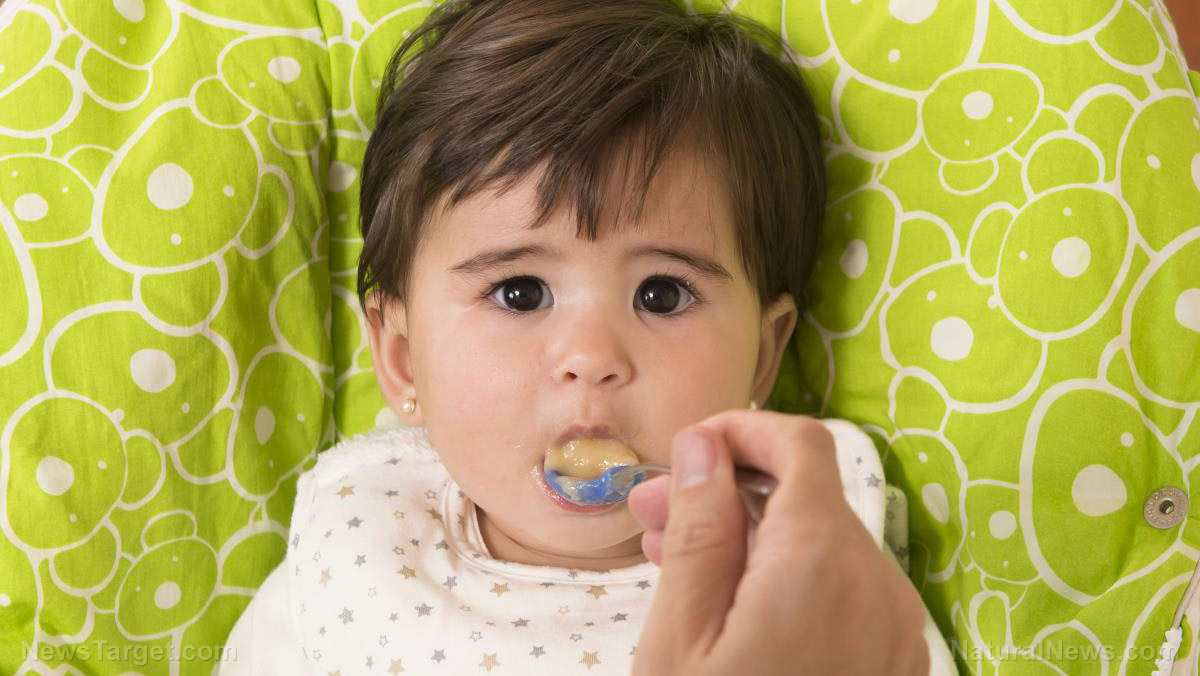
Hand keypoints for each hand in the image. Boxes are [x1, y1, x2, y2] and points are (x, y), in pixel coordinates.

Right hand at [628, 410, 930, 675]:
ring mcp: (898, 629)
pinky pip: (845, 596)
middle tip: (653, 516)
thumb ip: (698, 533)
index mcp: (822, 563)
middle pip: (807, 498)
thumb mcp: (680, 638)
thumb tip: (705, 447)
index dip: (741, 431)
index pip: (801, 443)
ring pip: (824, 548)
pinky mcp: (897, 661)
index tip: (687, 451)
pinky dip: (792, 585)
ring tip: (681, 569)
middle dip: (731, 492)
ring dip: (756, 541)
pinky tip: (735, 609)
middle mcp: (878, 585)